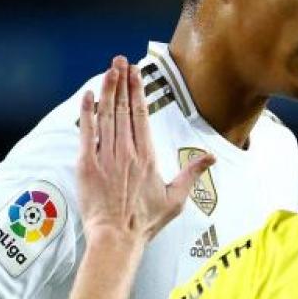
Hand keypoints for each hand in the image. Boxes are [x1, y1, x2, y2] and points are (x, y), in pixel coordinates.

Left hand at [77, 56, 214, 242]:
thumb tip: (210, 158)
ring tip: (107, 70)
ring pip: (107, 115)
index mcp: (148, 156)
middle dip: (121, 82)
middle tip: (119, 61)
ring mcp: (106, 156)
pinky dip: (87, 112)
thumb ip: (192, 173)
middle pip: (124, 108)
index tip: (135, 73)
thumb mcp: (176, 198)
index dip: (138, 91)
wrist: (117, 236)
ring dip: (107, 90)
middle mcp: (127, 151)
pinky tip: (88, 96)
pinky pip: (87, 132)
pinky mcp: (87, 165)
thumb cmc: (145, 221)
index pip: (141, 115)